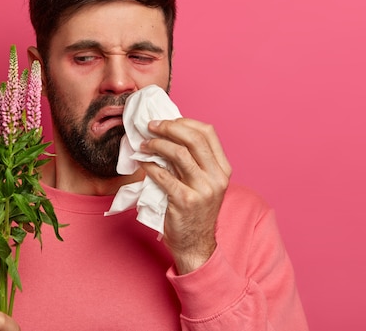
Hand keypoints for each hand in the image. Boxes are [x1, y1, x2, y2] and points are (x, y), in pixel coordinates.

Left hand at [139, 118, 231, 274]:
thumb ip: (193, 160)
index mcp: (223, 168)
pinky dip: (149, 166)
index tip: (166, 121)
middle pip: (193, 139)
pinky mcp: (185, 201)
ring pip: (179, 154)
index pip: (208, 132)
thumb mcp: (203, 183)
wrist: (195, 244)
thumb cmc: (195, 211)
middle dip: (168, 128)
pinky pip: (164, 175)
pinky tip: (142, 163)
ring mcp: (203, 189)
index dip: (184, 122)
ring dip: (156, 145)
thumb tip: (168, 133)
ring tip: (143, 145)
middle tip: (150, 127)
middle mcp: (217, 177)